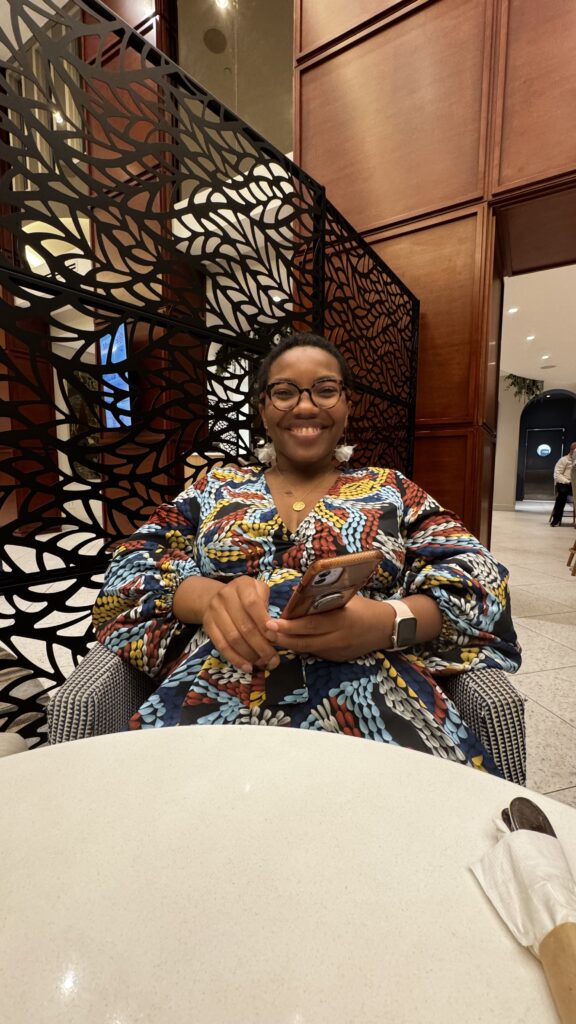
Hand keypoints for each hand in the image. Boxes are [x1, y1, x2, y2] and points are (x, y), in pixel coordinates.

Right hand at [202, 576, 279, 673]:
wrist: (215, 597)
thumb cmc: (246, 596)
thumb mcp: (259, 590)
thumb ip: (268, 604)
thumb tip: (275, 628)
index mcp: (242, 585)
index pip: (252, 604)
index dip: (263, 622)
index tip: (274, 637)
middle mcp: (225, 596)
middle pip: (244, 625)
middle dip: (261, 645)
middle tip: (273, 659)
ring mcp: (214, 611)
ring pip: (233, 638)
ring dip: (250, 655)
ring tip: (263, 664)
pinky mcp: (207, 626)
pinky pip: (221, 645)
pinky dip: (235, 658)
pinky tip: (247, 667)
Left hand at [264, 595, 393, 661]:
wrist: (385, 628)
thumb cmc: (364, 607)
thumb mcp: (345, 598)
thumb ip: (323, 599)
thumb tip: (296, 596)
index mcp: (340, 620)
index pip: (309, 625)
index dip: (289, 627)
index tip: (271, 623)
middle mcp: (338, 639)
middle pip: (304, 642)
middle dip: (282, 639)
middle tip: (265, 633)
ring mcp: (338, 651)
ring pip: (308, 650)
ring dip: (289, 644)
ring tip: (272, 637)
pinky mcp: (338, 659)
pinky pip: (316, 652)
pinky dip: (303, 647)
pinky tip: (291, 642)